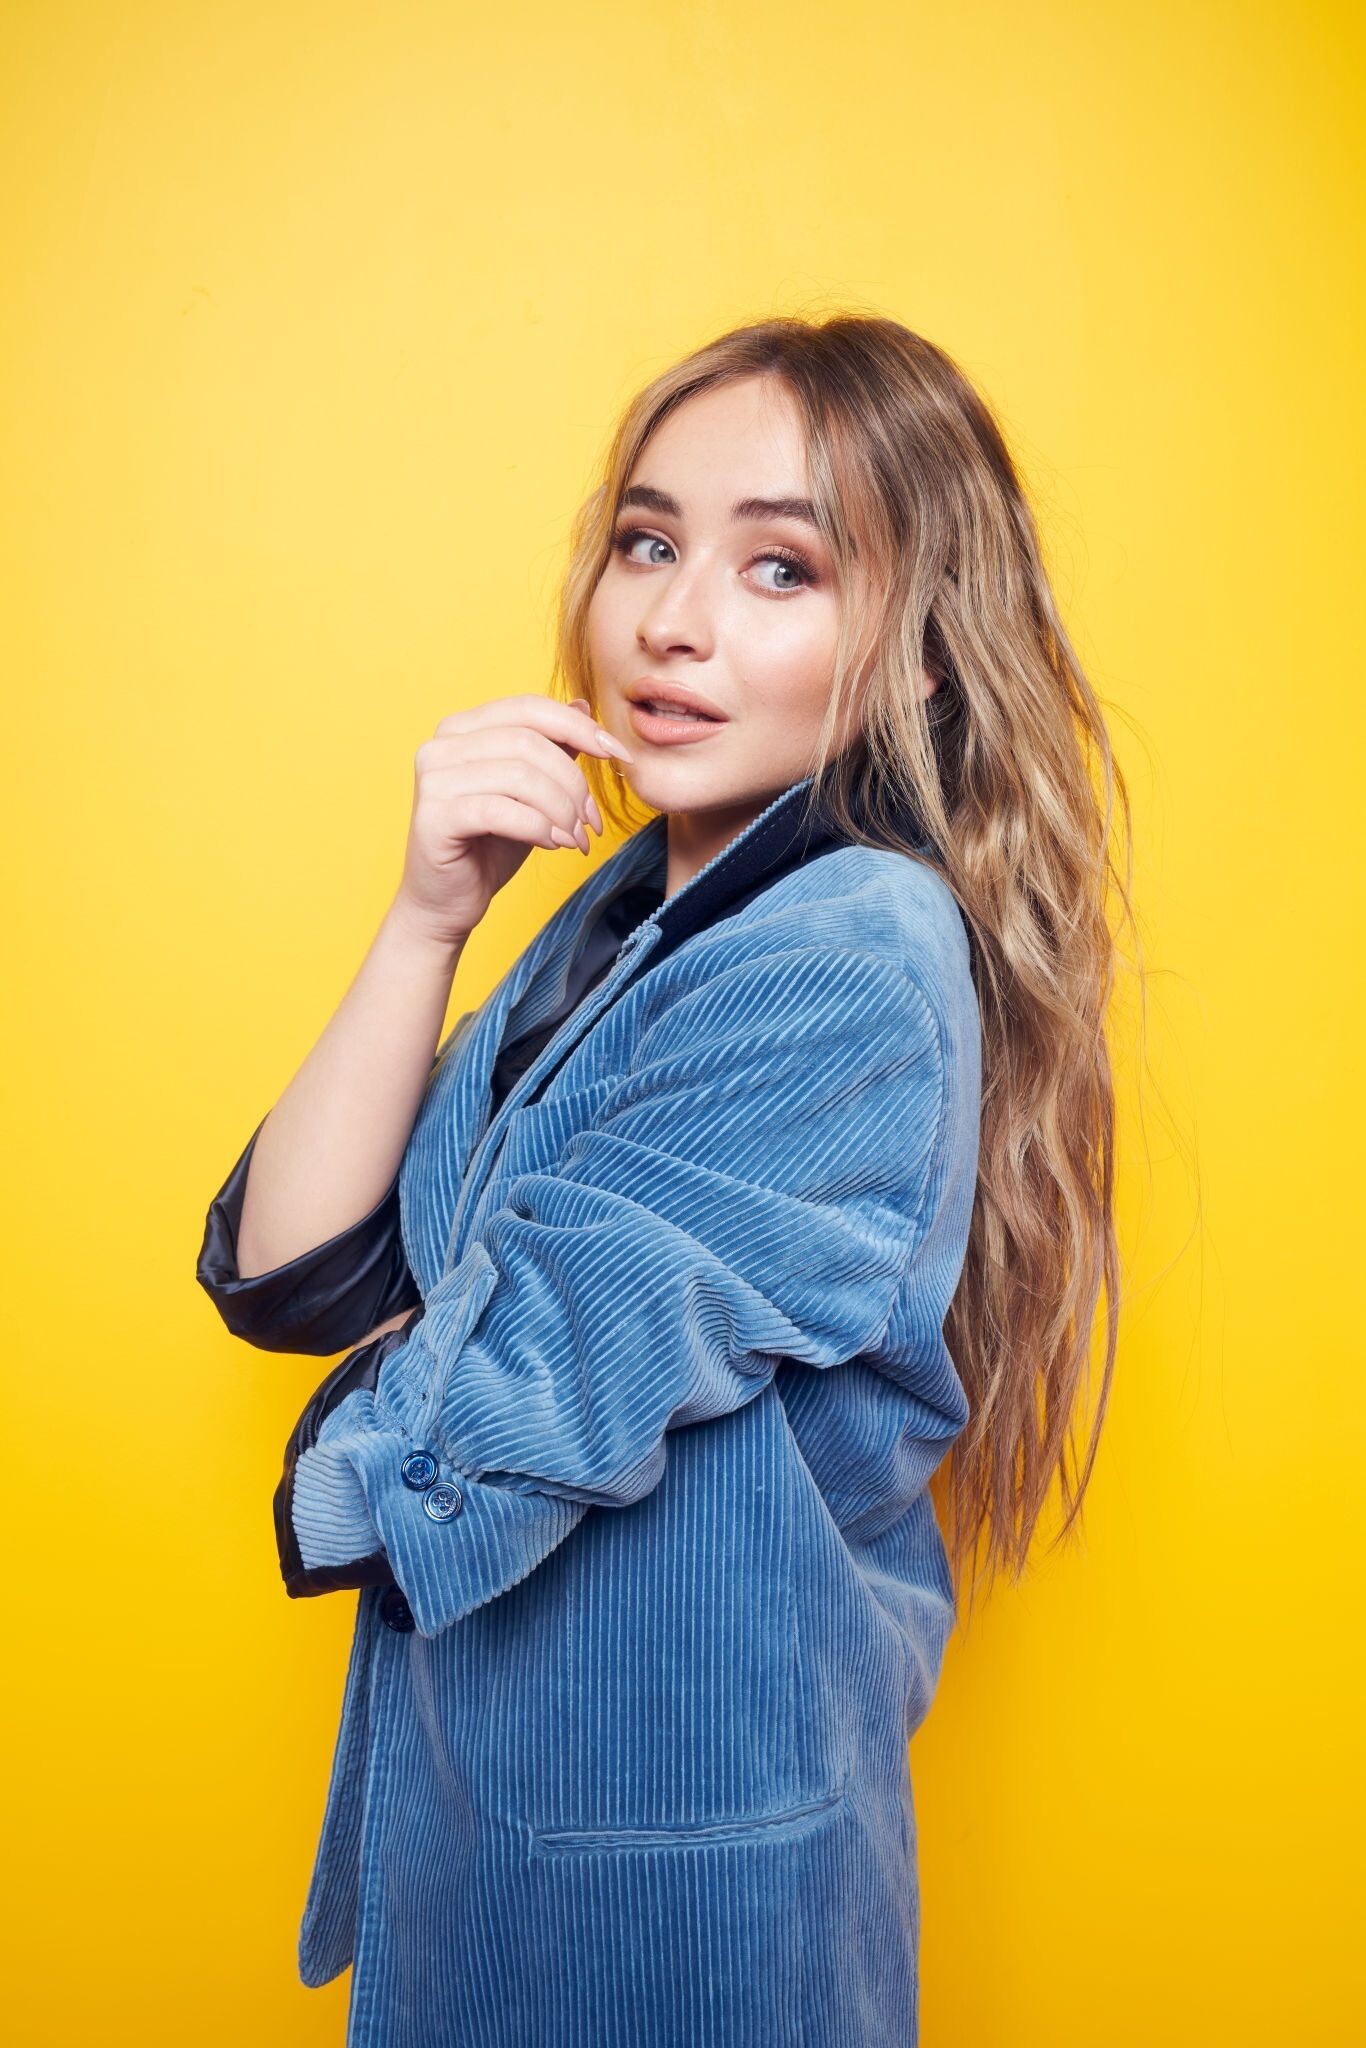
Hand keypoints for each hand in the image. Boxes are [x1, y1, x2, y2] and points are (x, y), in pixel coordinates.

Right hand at [389, 693, 632, 949]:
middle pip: (529, 742)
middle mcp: (441, 745)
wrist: (448, 902)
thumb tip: (583, 706)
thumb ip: (552, 748)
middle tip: (591, 821)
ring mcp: (433, 779)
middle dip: (573, 782)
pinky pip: (502, 811)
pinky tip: (552, 844)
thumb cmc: (489, 845)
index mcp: (462, 728)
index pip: (530, 708)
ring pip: (520, 775)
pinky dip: (538, 828)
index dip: (580, 728)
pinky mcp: (434, 816)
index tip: (618, 756)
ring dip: (561, 810)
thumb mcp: (532, 791)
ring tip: (574, 838)